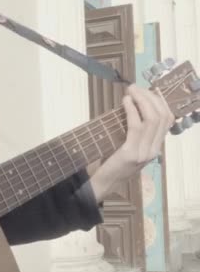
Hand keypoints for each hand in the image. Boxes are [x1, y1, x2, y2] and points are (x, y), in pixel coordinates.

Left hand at [90, 84, 173, 201]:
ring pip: (152, 119)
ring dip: (141, 100)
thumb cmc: (112, 163)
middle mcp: (154, 150)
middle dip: (150, 97)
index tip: (150, 90)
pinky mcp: (131, 153)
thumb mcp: (128, 146)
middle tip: (135, 87)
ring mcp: (144, 152)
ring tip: (131, 91)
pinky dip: (132, 110)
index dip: (161, 101)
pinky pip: (136, 126)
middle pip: (161, 116)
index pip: (168, 120)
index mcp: (155, 147)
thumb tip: (132, 106)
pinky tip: (125, 102)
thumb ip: (135, 132)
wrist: (103, 183)